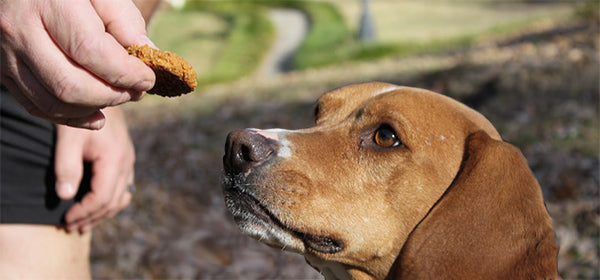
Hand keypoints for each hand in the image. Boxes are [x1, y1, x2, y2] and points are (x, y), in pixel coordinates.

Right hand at [0, 0, 155, 129]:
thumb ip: (124, 20)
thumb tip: (147, 55)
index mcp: (48, 3)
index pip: (91, 51)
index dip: (125, 72)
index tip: (148, 79)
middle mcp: (20, 30)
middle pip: (71, 85)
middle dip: (112, 96)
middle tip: (135, 91)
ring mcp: (7, 54)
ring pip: (53, 103)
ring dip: (94, 108)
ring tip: (119, 97)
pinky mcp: (3, 71)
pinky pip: (37, 107)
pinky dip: (71, 117)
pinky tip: (96, 113)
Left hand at [54, 107, 134, 232]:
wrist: (100, 89)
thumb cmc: (81, 112)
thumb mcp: (69, 137)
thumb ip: (67, 167)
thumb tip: (64, 196)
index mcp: (115, 159)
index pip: (103, 197)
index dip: (84, 212)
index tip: (65, 219)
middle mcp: (127, 162)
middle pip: (114, 201)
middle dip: (92, 217)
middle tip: (71, 227)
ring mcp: (129, 160)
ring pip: (122, 197)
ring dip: (103, 212)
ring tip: (83, 222)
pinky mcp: (126, 157)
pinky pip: (124, 187)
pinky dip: (110, 201)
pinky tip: (95, 205)